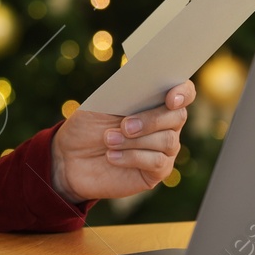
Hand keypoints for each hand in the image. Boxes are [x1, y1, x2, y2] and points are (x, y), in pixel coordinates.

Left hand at [50, 81, 192, 202]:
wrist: (70, 159)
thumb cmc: (87, 126)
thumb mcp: (99, 104)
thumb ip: (122, 93)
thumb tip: (140, 83)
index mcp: (154, 101)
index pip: (183, 92)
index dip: (182, 92)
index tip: (170, 98)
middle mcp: (166, 124)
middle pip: (177, 116)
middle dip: (151, 120)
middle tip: (124, 125)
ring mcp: (164, 149)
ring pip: (167, 140)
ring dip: (135, 140)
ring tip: (108, 140)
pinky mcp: (157, 171)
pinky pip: (157, 162)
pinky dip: (132, 157)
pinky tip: (111, 156)